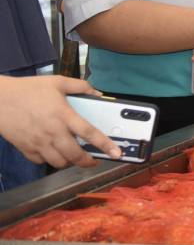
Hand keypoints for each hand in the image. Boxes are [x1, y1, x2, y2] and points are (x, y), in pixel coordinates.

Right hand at [0, 76, 120, 167]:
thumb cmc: (28, 89)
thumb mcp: (57, 82)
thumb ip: (80, 86)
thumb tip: (97, 93)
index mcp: (63, 115)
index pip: (89, 133)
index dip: (105, 145)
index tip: (116, 153)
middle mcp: (52, 132)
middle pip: (75, 155)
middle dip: (88, 161)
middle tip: (94, 160)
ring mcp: (38, 143)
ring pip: (59, 163)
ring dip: (69, 162)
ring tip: (73, 155)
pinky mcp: (25, 149)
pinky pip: (41, 161)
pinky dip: (49, 160)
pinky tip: (53, 152)